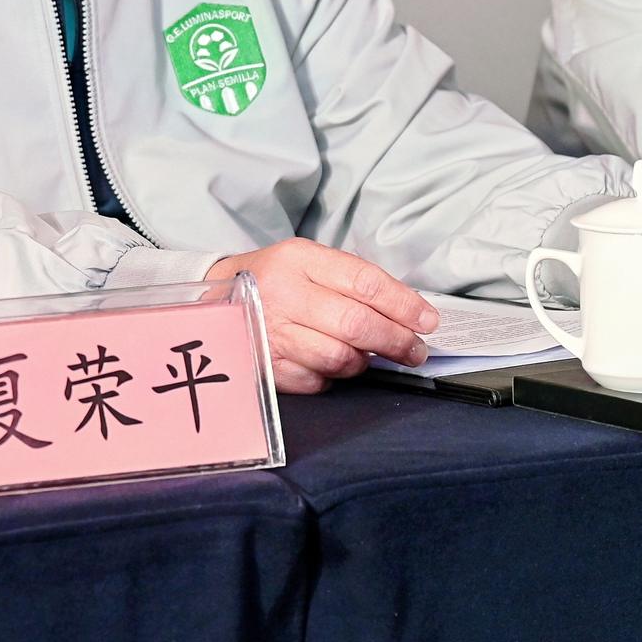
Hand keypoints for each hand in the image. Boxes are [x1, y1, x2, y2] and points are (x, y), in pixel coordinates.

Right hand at [207, 239, 439, 394]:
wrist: (214, 298)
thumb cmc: (274, 280)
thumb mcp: (308, 261)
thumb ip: (353, 281)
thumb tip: (410, 313)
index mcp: (299, 260)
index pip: (365, 283)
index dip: (404, 305)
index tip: (428, 322)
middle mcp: (283, 294)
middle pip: (356, 324)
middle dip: (396, 341)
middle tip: (414, 350)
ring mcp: (270, 331)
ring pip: (339, 358)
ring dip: (362, 362)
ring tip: (365, 355)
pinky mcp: (264, 364)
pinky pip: (317, 381)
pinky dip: (331, 377)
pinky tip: (326, 363)